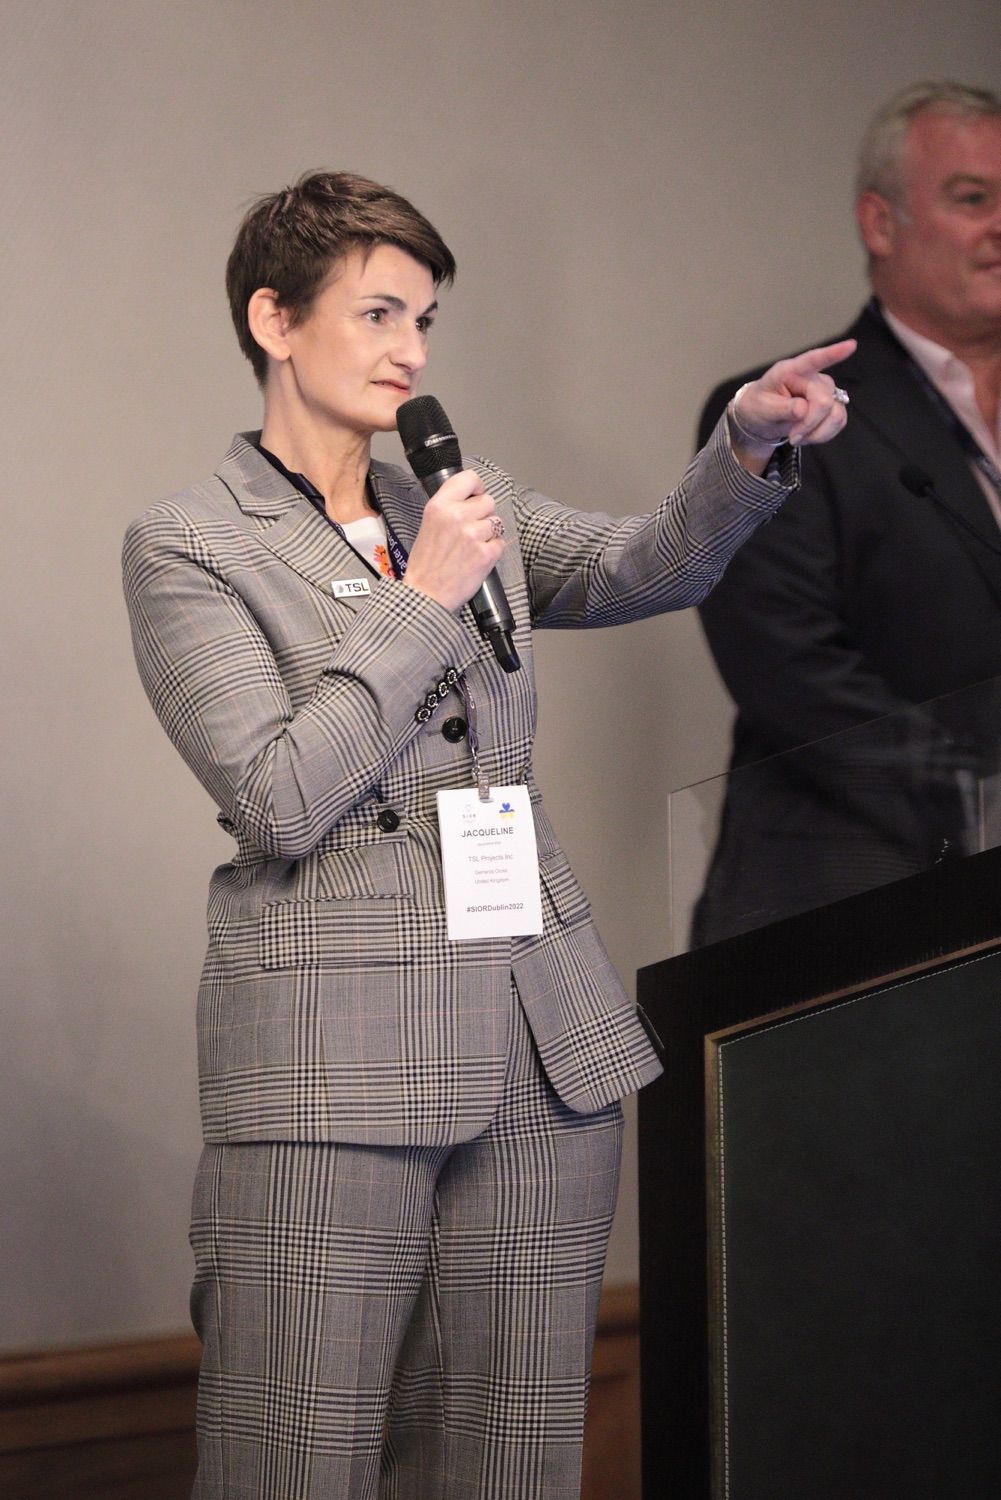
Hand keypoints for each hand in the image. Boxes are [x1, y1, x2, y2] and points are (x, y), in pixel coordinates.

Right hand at [403, 469, 505, 612]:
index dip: (477, 488)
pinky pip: (500, 543)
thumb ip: (448, 507)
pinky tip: (476, 559)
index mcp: (439, 506)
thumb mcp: (428, 524)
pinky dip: (492, 551)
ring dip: (488, 534)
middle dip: (483, 515)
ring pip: (496, 522)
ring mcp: (473, 535)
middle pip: (488, 501)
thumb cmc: (426, 564)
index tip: (475, 497)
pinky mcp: (486, 553)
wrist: (427, 594)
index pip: (470, 478)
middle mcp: (456, 516)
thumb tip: (470, 498)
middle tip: (470, 531)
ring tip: (471, 547)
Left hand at [729, 338, 856, 469]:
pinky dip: (823, 434)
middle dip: (809, 424)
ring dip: (816, 432)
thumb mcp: (762, 409)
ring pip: (836, 414)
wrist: (763, 418)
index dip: (832, 354)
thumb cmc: (760, 406)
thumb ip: (781, 408)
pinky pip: (839, 422)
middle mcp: (813, 377)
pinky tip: (808, 434)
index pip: (812, 360)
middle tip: (792, 435)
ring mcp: (826, 390)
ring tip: (798, 435)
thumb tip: (802, 409)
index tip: (851, 345)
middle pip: (824, 402)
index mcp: (790, 371)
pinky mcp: (834, 405)